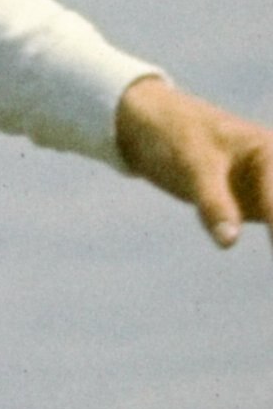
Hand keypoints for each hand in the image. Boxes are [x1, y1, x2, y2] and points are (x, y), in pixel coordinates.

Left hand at [115, 75, 272, 250]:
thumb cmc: (174, 136)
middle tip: (272, 263)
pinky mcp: (247, 205)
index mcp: (269, 152)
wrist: (148, 126)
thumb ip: (213, 203)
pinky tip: (260, 261)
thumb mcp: (193, 165)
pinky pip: (268, 225)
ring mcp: (263, 190)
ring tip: (269, 282)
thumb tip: (230, 242)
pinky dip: (272, 237)